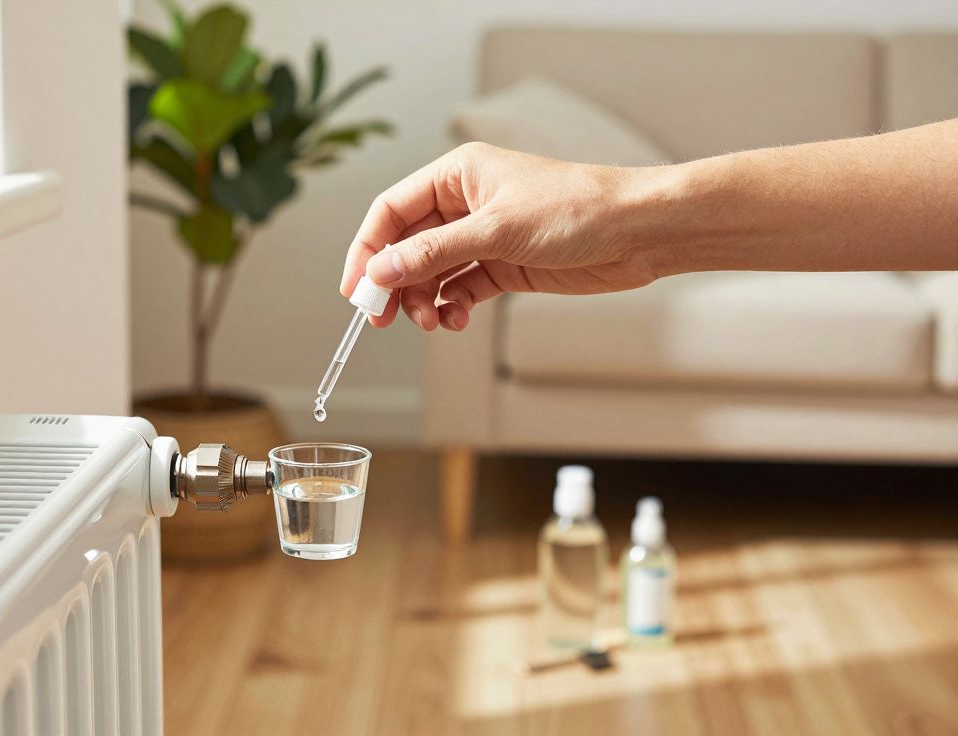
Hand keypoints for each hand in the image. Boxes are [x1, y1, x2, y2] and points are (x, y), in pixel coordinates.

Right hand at [340, 142, 665, 330]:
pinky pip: (461, 288)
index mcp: (458, 175)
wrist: (638, 232)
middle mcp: (465, 203)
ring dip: (424, 300)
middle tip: (383, 319)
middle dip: (394, 283)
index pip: (392, 210)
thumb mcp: (497, 231)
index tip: (355, 288)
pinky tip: (455, 320)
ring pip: (432, 272)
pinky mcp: (504, 265)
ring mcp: (484, 236)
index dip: (368, 248)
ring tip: (431, 323)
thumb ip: (434, 253)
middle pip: (407, 245)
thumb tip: (382, 270)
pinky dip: (452, 307)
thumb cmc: (578, 210)